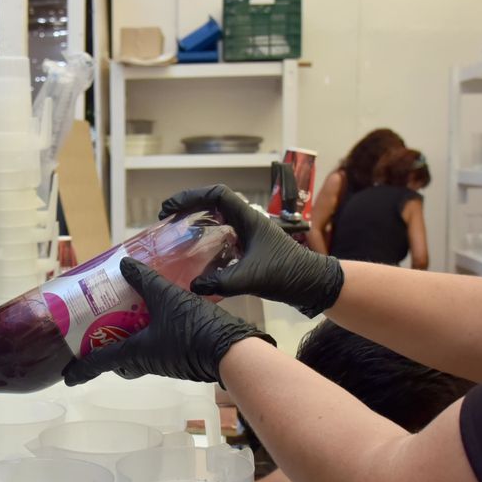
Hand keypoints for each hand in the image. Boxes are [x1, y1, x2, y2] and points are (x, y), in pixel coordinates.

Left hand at [63, 258, 274, 386]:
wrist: (231, 349)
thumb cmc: (195, 327)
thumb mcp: (166, 297)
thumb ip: (145, 279)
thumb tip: (124, 263)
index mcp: (135, 353)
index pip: (99, 363)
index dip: (81, 370)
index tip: (67, 376)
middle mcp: (146, 362)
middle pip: (118, 362)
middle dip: (106, 351)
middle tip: (97, 332)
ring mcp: (164, 362)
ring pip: (138, 355)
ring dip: (129, 339)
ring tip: (126, 315)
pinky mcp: (180, 358)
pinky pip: (156, 348)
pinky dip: (148, 334)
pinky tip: (155, 315)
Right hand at [162, 185, 344, 316]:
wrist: (313, 283)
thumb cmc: (287, 274)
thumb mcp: (251, 278)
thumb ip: (221, 282)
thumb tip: (193, 286)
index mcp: (249, 218)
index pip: (216, 195)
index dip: (191, 197)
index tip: (170, 209)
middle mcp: (248, 221)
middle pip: (214, 204)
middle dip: (189, 208)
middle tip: (168, 220)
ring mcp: (250, 233)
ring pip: (219, 219)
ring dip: (198, 222)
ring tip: (177, 233)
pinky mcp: (251, 247)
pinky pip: (224, 236)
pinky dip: (207, 240)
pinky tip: (197, 256)